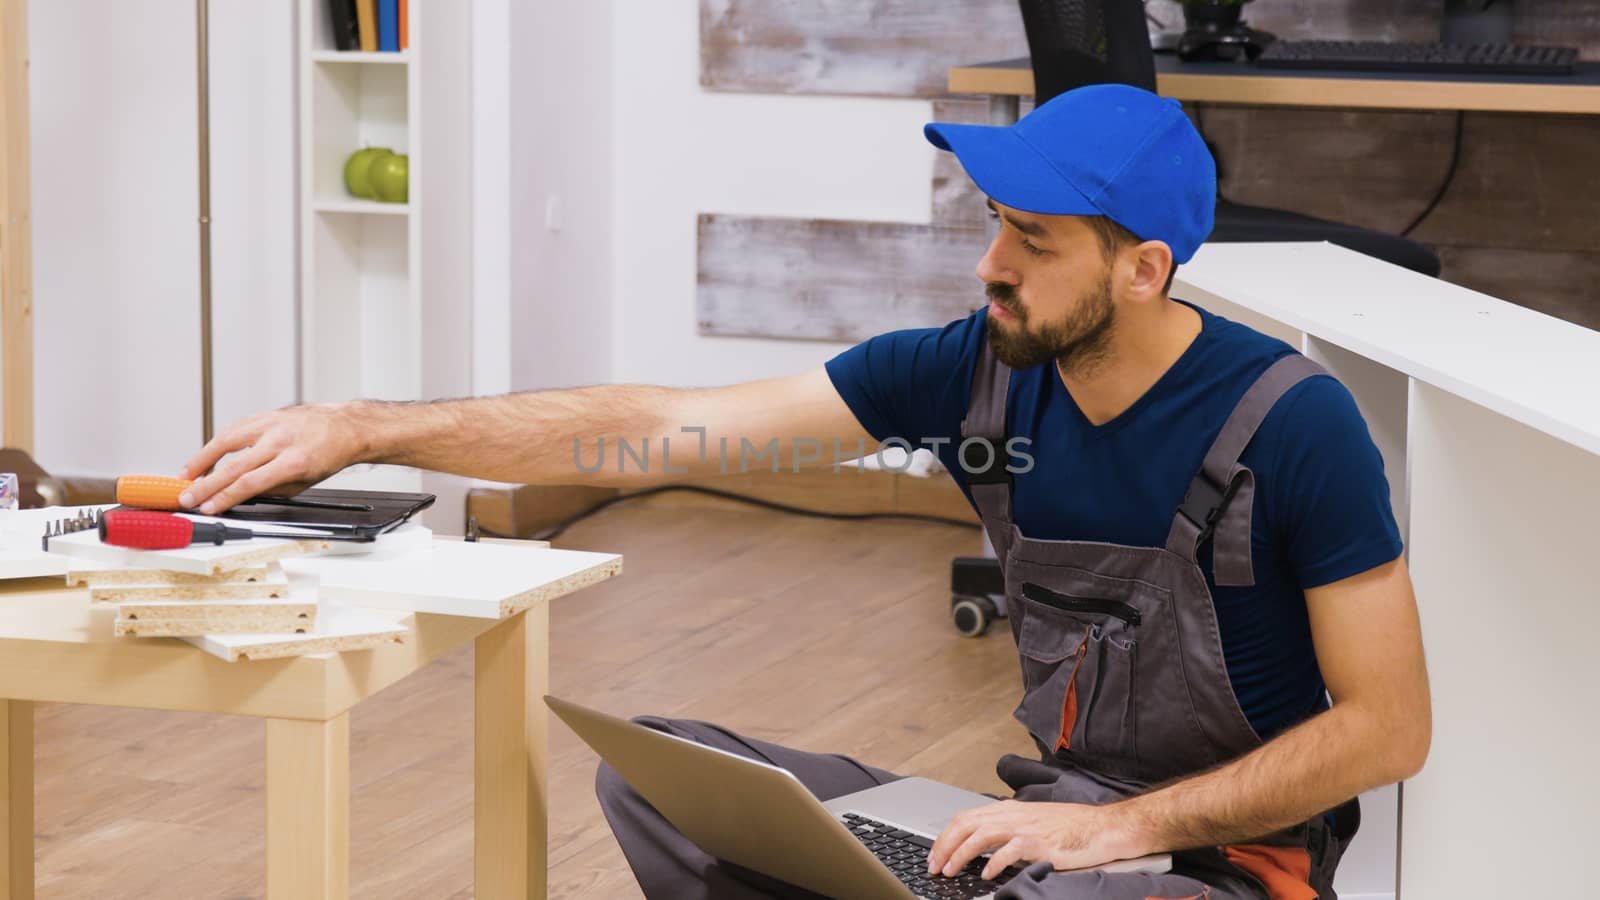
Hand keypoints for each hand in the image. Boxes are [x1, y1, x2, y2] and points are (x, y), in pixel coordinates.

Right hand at [177, 403, 366, 513]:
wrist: (344, 427)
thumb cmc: (328, 455)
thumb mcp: (304, 482)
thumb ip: (270, 489)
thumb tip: (238, 497)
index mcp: (295, 461)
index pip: (250, 482)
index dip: (224, 497)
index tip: (207, 507)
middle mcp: (282, 440)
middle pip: (234, 465)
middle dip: (206, 485)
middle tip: (187, 497)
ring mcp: (272, 424)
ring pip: (227, 440)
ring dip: (201, 459)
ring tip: (186, 475)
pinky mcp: (266, 414)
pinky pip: (235, 428)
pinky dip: (216, 443)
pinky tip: (205, 455)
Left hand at [926, 800, 1147, 881]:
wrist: (1099, 828)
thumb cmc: (1069, 827)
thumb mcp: (1031, 823)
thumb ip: (1007, 831)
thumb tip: (982, 847)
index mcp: (1009, 810)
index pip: (967, 817)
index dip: (946, 836)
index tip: (935, 854)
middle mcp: (1013, 815)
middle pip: (967, 824)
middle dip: (945, 845)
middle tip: (934, 865)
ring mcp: (1025, 828)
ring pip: (981, 835)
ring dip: (961, 854)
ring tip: (951, 870)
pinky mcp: (1039, 843)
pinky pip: (1009, 852)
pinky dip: (994, 864)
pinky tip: (987, 876)